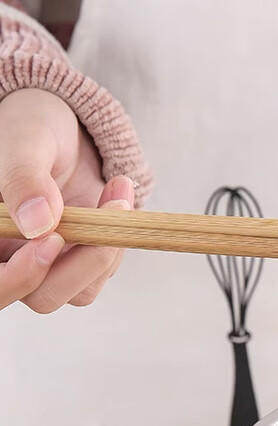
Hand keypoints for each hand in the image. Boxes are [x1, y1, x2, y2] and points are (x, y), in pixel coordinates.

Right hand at [0, 88, 133, 311]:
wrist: (64, 127)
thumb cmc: (32, 127)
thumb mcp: (26, 140)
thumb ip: (24, 178)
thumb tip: (38, 224)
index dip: (22, 276)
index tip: (55, 238)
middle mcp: (11, 259)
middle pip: (42, 298)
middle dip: (82, 265)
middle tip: (108, 213)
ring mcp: (48, 265)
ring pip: (78, 292)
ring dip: (106, 250)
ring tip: (117, 194)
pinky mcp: (80, 261)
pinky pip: (102, 273)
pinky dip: (117, 242)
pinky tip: (117, 198)